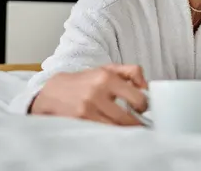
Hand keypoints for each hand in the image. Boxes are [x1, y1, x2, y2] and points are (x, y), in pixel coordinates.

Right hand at [30, 64, 147, 125]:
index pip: (136, 96)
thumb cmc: (86, 81)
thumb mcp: (108, 69)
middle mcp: (97, 93)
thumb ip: (131, 72)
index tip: (144, 108)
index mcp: (107, 77)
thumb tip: (146, 86)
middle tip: (140, 122)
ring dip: (125, 129)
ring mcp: (87, 109)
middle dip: (136, 122)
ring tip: (128, 126)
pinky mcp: (80, 121)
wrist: (54, 92)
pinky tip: (114, 128)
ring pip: (115, 127)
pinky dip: (111, 131)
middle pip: (127, 117)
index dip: (144, 105)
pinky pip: (103, 131)